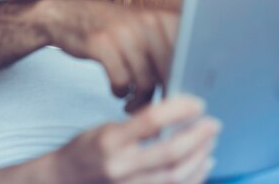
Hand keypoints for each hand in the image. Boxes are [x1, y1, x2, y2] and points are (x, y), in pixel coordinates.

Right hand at [39, 0, 178, 111]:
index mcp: (162, 18)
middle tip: (155, 109)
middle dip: (164, 96)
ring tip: (133, 104)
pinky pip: (121, 81)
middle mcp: (147, 21)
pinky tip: (118, 90)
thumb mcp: (142, 29)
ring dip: (140, 100)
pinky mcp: (101, 44)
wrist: (65, 14)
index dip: (185, 80)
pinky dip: (120, 92)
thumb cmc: (109, 29)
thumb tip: (186, 85)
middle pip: (169, 72)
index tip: (179, 97)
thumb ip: (166, 51)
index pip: (188, 56)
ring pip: (146, 81)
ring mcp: (124, 32)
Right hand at [52, 96, 219, 183]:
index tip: (197, 103)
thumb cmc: (86, 150)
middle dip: (198, 137)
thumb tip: (176, 114)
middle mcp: (120, 167)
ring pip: (176, 177)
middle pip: (170, 154)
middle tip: (214, 124)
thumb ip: (138, 124)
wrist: (65, 181)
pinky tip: (203, 163)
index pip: (150, 121)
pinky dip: (194, 178)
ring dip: (200, 158)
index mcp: (110, 141)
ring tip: (210, 142)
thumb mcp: (106, 128)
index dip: (178, 110)